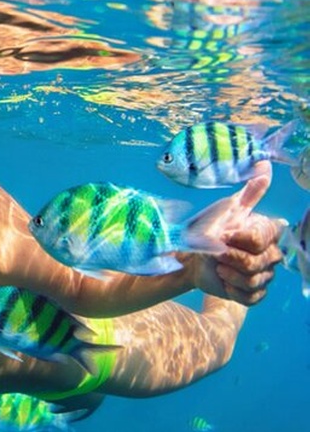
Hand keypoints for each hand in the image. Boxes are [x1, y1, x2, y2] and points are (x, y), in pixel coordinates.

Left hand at [178, 161, 284, 304]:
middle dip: (231, 257)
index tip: (223, 234)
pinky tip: (222, 279)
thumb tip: (265, 164)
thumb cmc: (207, 229)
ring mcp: (264, 275)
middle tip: (215, 253)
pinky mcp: (254, 294)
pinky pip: (251, 297)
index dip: (240, 239)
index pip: (263, 238)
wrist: (190, 256)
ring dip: (230, 273)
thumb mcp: (226, 208)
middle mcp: (271, 254)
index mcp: (267, 233)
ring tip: (217, 265)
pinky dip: (233, 289)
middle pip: (259, 262)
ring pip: (255, 280)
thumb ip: (250, 191)